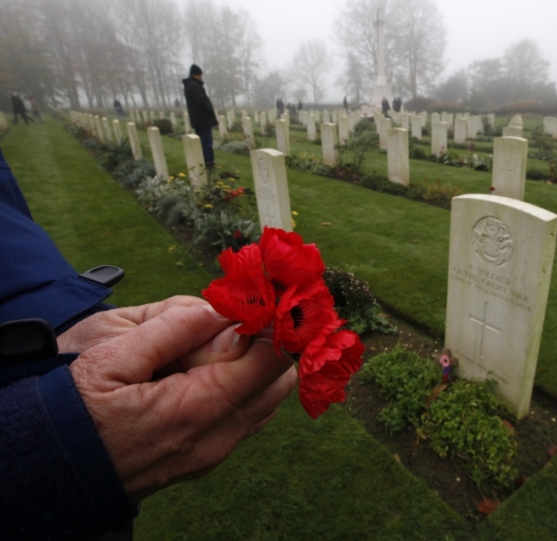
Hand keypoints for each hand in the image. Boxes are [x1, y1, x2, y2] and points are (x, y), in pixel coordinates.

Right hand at [70, 303, 296, 502]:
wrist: (49, 472)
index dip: (269, 324)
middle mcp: (219, 435)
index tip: (252, 302)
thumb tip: (223, 311)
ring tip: (200, 349)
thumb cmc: (73, 408)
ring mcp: (216, 451)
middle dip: (262, 345)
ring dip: (251, 367)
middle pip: (279, 379)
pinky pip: (245, 416)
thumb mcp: (113, 355)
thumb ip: (174, 329)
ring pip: (267, 399)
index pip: (272, 359)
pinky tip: (197, 372)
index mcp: (200, 407)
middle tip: (219, 326)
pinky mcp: (208, 456)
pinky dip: (238, 388)